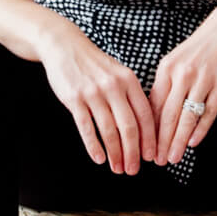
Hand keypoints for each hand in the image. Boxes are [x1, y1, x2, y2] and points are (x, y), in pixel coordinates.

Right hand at [39, 22, 156, 174]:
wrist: (65, 46)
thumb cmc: (94, 64)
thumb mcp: (118, 73)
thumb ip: (131, 96)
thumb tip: (144, 128)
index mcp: (129, 80)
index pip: (145, 115)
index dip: (149, 139)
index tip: (151, 156)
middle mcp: (114, 86)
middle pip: (129, 127)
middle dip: (133, 153)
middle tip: (133, 169)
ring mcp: (93, 93)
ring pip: (109, 131)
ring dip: (115, 154)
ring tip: (117, 168)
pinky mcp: (75, 99)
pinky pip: (86, 128)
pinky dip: (94, 146)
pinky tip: (99, 158)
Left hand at [150, 4, 216, 164]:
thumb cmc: (199, 49)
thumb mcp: (176, 61)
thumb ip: (166, 85)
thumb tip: (153, 116)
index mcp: (166, 69)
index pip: (154, 105)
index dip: (148, 129)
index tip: (143, 147)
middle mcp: (182, 74)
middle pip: (168, 114)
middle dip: (161, 141)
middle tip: (156, 161)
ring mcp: (203, 79)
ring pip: (187, 116)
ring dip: (178, 141)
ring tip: (173, 158)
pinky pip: (209, 111)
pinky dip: (201, 129)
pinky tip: (193, 143)